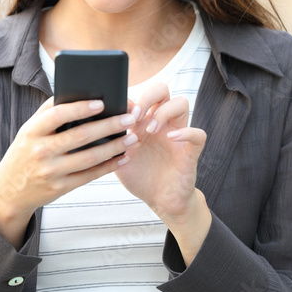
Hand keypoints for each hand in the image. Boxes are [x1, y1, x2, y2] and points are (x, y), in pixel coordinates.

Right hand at [0, 96, 138, 244]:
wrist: (9, 191)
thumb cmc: (25, 152)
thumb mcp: (28, 130)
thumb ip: (49, 112)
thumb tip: (78, 93)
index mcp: (31, 131)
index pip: (57, 115)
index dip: (79, 108)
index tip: (101, 103)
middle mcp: (40, 151)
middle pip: (80, 136)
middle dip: (109, 126)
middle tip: (130, 117)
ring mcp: (50, 172)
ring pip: (89, 158)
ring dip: (115, 146)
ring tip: (132, 136)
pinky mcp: (60, 188)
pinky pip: (90, 175)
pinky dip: (109, 166)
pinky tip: (123, 157)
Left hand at [115, 81, 207, 221]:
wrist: (160, 201)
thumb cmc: (140, 177)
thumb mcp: (118, 159)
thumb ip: (109, 143)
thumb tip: (93, 127)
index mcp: (143, 123)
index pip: (141, 96)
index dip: (131, 98)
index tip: (119, 111)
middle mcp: (161, 124)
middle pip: (162, 90)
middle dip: (149, 96)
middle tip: (137, 115)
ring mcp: (177, 136)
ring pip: (181, 103)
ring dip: (164, 112)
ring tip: (150, 130)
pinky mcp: (190, 152)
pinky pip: (198, 134)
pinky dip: (187, 132)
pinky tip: (171, 138)